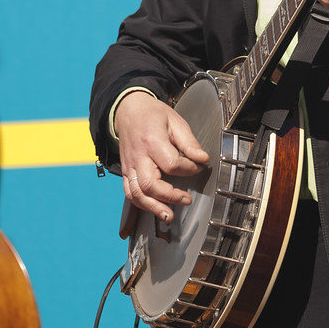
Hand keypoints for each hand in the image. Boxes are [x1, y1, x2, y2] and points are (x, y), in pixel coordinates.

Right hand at [114, 91, 208, 221]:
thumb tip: (203, 159)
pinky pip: (129, 192)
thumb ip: (189, 142)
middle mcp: (138, 156)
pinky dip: (141, 204)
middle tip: (187, 199)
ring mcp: (129, 166)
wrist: (128, 111)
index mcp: (152, 141)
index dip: (188, 169)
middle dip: (169, 196)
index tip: (199, 167)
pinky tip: (155, 208)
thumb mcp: (175, 121)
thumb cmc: (153, 115)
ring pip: (137, 193)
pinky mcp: (125, 172)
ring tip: (169, 216)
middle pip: (150, 183)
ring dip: (153, 207)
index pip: (171, 163)